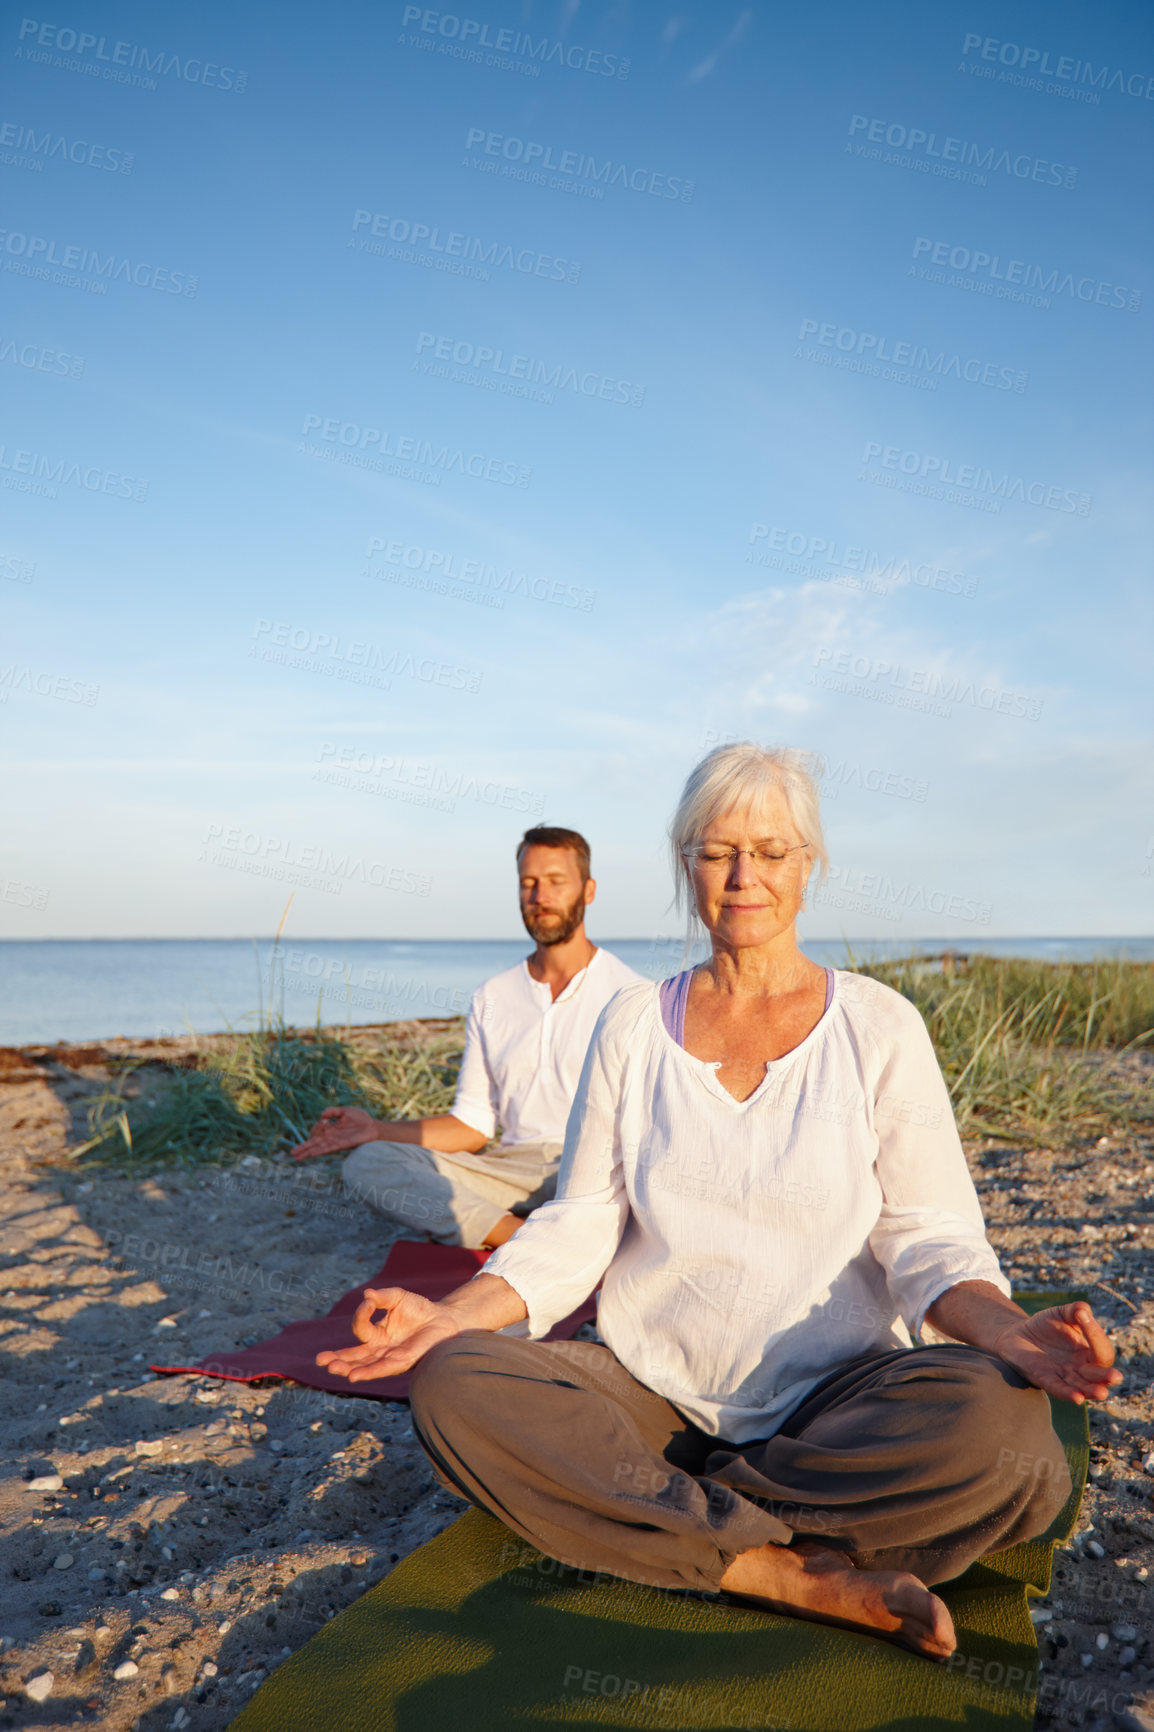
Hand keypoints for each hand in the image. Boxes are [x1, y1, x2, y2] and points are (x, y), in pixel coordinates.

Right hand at [290, 1106, 380, 1161]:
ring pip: (318, 1148)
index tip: (324, 1120)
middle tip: (292, 1154)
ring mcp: (335, 1142)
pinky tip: (311, 1154)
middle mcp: (331, 1137)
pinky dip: (319, 1151)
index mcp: (330, 1129)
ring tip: (297, 1157)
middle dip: (303, 1148)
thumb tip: (321, 1116)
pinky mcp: (341, 1145)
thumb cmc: (361, 1119)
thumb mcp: (345, 1111)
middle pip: (314, 1143)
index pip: (317, 1131)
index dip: (317, 1127)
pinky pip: (327, 1149)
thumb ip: (333, 1111)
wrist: (373, 1127)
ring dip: (307, 1152)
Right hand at [316, 1286, 459, 1382]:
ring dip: (348, 1368)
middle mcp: (380, 1349)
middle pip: (355, 1357)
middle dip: (338, 1359)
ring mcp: (390, 1357)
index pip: (360, 1328)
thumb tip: (367, 1295)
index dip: (361, 1315)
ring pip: (365, 1366)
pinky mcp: (403, 1362)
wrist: (443, 1319)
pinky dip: (368, 1372)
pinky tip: (354, 1376)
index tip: (368, 1303)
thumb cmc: (419, 1309)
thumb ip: (382, 1297)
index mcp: (377, 1334)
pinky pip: (383, 1368)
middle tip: (321, 1361)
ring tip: (333, 1369)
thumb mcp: (398, 1297)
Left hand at [993, 1301, 1123, 1404]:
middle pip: (1098, 1376)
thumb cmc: (1045, 1326)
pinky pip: (1058, 1389)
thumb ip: (1076, 1310)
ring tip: (1101, 1392)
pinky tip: (1077, 1397)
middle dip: (1106, 1376)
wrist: (1017, 1333)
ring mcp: (1063, 1376)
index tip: (1082, 1316)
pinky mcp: (1043, 1379)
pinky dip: (1067, 1393)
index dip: (1095, 1335)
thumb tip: (1083, 1310)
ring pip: (1082, 1388)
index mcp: (1088, 1353)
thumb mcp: (1062, 1314)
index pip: (1101, 1350)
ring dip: (1091, 1391)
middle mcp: (1080, 1369)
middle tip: (1115, 1376)